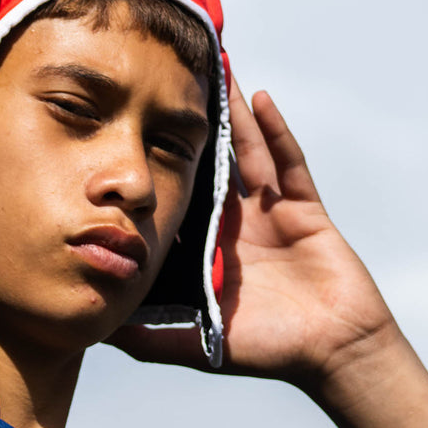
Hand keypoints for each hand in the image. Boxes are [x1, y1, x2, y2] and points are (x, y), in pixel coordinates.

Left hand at [108, 80, 400, 394]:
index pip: (176, 195)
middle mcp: (234, 221)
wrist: (332, 355)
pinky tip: (260, 99)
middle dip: (191, 126)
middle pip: (208, 162)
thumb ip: (146, 337)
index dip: (154, 165)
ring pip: (245, 150)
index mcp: (206, 246)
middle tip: (167, 83)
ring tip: (212, 71)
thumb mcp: (192, 343)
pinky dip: (276, 131)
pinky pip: (288, 162)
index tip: (127, 131)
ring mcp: (271, 210)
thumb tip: (95, 330)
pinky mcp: (305, 207)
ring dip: (231, 113)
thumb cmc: (267, 350)